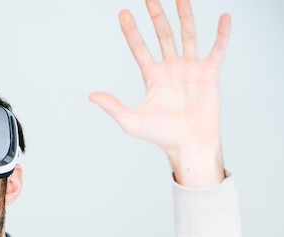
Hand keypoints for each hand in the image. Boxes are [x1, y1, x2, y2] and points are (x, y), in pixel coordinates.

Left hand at [89, 0, 229, 187]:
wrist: (188, 144)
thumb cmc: (161, 135)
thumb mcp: (131, 121)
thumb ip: (113, 106)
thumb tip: (91, 95)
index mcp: (152, 76)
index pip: (139, 48)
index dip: (131, 31)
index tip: (123, 13)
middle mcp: (171, 68)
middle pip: (162, 35)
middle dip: (156, 16)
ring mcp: (190, 69)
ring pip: (187, 36)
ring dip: (184, 16)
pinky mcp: (209, 74)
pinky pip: (217, 50)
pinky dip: (221, 34)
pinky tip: (223, 18)